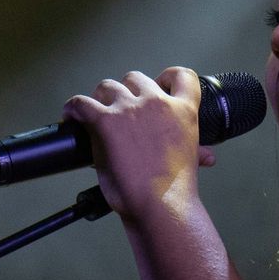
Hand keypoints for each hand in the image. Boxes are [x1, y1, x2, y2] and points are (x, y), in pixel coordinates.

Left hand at [61, 67, 213, 222]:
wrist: (161, 203)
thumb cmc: (174, 189)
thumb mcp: (190, 161)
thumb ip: (197, 151)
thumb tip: (206, 156)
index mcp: (182, 111)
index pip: (182, 76)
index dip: (166, 77)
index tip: (157, 84)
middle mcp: (156, 103)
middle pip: (135, 79)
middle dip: (126, 92)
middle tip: (120, 111)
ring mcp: (130, 109)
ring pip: (107, 87)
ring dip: (100, 99)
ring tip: (93, 114)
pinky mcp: (106, 121)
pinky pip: (81, 103)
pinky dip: (73, 108)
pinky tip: (71, 116)